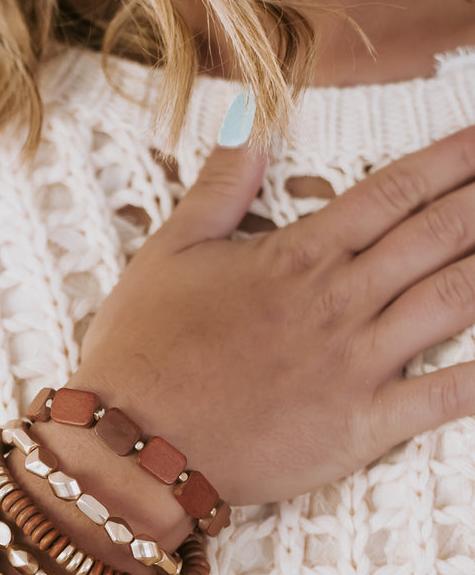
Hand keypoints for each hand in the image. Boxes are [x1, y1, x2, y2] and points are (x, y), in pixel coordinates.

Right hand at [75, 127, 474, 504]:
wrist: (133, 446)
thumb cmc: (143, 351)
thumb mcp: (168, 253)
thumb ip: (219, 189)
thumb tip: (251, 128)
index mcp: (297, 257)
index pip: (393, 193)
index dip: (453, 160)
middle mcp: (338, 301)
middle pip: (440, 236)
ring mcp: (356, 364)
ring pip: (455, 301)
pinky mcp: (360, 426)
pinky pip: (444, 397)